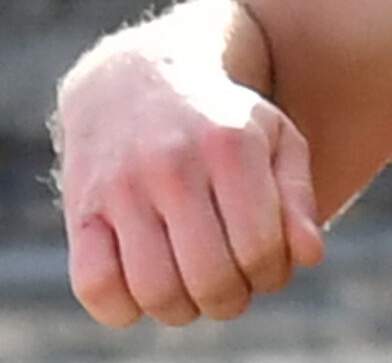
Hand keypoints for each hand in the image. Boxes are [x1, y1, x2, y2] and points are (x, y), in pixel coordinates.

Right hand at [55, 38, 326, 326]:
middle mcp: (174, 166)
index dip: (272, 275)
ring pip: (154, 290)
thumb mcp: (275, 137)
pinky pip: (95, 286)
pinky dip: (122, 309)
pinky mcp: (81, 211)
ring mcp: (122, 189)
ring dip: (182, 311)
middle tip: (235, 291)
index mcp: (231, 146)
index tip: (270, 270)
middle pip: (209, 277)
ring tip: (195, 295)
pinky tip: (144, 294)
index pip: (259, 247)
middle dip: (231, 300)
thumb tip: (310, 256)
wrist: (137, 80)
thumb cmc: (222, 120)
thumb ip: (298, 196)